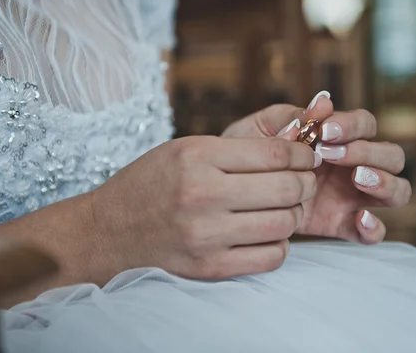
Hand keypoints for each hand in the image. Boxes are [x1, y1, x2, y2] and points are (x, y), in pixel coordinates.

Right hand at [89, 136, 317, 279]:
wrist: (108, 232)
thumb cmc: (150, 184)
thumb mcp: (184, 150)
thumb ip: (234, 149)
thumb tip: (292, 148)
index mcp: (197, 157)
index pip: (274, 154)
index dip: (302, 154)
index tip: (307, 157)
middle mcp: (202, 194)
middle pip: (286, 188)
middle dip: (306, 183)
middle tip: (303, 181)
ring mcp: (206, 235)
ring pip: (284, 224)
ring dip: (294, 214)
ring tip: (285, 207)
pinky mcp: (209, 267)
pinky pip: (270, 257)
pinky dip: (279, 244)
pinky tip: (267, 233)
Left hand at [222, 92, 410, 243]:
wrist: (231, 191)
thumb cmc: (248, 154)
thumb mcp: (262, 130)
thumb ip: (292, 117)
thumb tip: (323, 101)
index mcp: (338, 139)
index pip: (366, 125)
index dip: (353, 126)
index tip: (324, 132)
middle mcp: (353, 165)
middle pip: (392, 156)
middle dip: (370, 152)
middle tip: (333, 156)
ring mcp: (353, 196)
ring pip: (397, 190)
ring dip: (385, 182)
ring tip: (357, 179)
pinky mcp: (342, 224)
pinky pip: (374, 232)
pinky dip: (374, 228)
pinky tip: (360, 219)